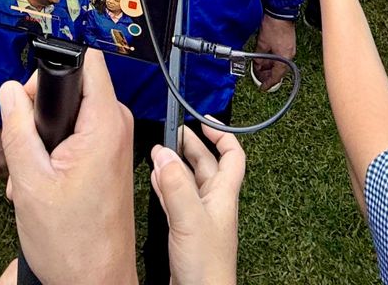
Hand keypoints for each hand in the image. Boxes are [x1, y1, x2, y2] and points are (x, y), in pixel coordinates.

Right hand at [0, 50, 138, 284]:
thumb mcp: (30, 180)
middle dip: (40, 114)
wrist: (94, 281)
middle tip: (27, 150)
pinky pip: (78, 136)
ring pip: (70, 115)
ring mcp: (114, 143)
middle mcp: (116, 127)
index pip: (86, 61)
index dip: (52, 70)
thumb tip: (9, 91)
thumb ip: (17, 129)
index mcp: (104, 124)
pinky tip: (43, 183)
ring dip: (43, 141)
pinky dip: (55, 154)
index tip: (32, 96)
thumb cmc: (73, 244)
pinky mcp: (108, 158)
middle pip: (72, 87)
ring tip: (33, 177)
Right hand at [151, 126, 244, 284]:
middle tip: (174, 130)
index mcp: (223, 195)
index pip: (232, 154)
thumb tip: (164, 155)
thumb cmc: (207, 268)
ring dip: (176, 164)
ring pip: (189, 181)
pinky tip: (156, 181)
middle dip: (191, 144)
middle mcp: (214, 204)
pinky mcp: (186, 232)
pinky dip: (166, 186)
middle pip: (207, 164)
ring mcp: (200, 218)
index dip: (221, 133)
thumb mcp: (190, 219)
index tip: (204, 119)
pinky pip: (177, 200)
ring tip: (160, 151)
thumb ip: (176, 186)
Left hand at [251, 16, 295, 90]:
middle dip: (268, 74)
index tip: (263, 87)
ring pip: (280, 64)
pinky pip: (281, 57)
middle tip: (259, 76)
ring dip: (270, 66)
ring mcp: (290, 49)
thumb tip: (257, 63)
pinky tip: (266, 57)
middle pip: (279, 71)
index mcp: (284, 58)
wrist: (280, 12)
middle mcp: (289, 55)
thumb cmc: (273, 26)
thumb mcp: (262, 43)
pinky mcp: (289, 44)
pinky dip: (274, 59)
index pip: (276, 76)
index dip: (268, 83)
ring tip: (260, 66)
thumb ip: (259, 57)